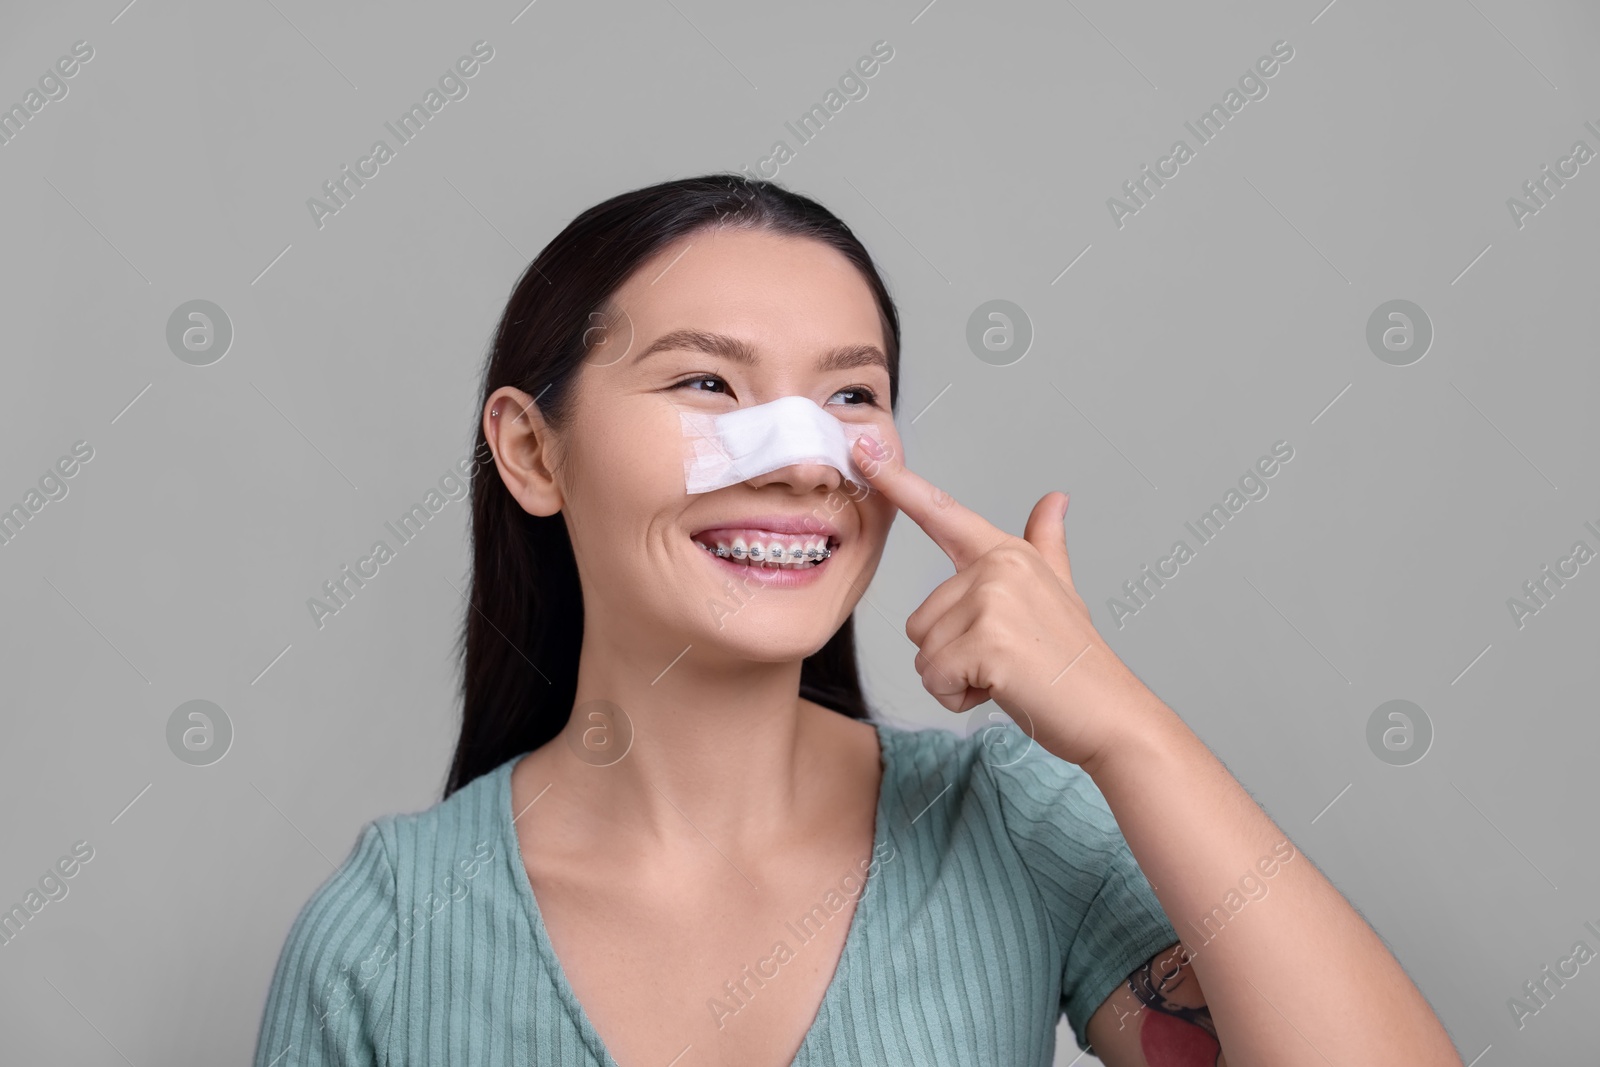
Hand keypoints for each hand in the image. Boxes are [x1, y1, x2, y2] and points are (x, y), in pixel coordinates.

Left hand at [850, 433, 1157, 767]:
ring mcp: (992, 601)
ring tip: (1006, 676)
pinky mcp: (987, 642)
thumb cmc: (1076, 662)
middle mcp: (997, 567)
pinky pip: (934, 678)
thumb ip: (1047, 543)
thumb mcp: (1061, 591)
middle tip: (1005, 662)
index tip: (862, 448)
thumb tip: (1055, 498)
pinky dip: (958, 697)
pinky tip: (1001, 690)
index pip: (942, 511)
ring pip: (924, 651)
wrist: (1109, 715)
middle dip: (952, 655)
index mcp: (1007, 553)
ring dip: (955, 678)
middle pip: (921, 619)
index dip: (897, 480)